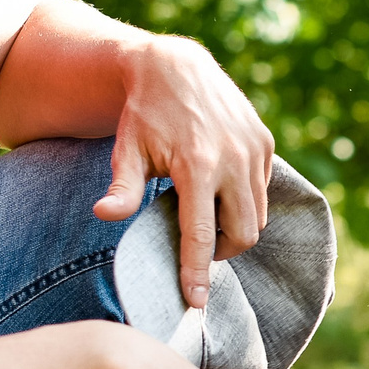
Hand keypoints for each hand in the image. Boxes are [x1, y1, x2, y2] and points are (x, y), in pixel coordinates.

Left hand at [93, 38, 275, 307]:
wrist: (175, 66)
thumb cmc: (144, 115)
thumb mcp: (126, 150)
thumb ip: (122, 188)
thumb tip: (103, 216)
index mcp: (196, 166)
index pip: (201, 235)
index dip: (197, 273)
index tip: (195, 302)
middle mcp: (232, 160)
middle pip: (241, 234)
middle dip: (221, 252)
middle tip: (197, 245)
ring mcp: (254, 151)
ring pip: (257, 217)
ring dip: (235, 229)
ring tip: (206, 219)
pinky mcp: (265, 143)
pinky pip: (263, 192)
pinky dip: (245, 204)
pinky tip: (219, 192)